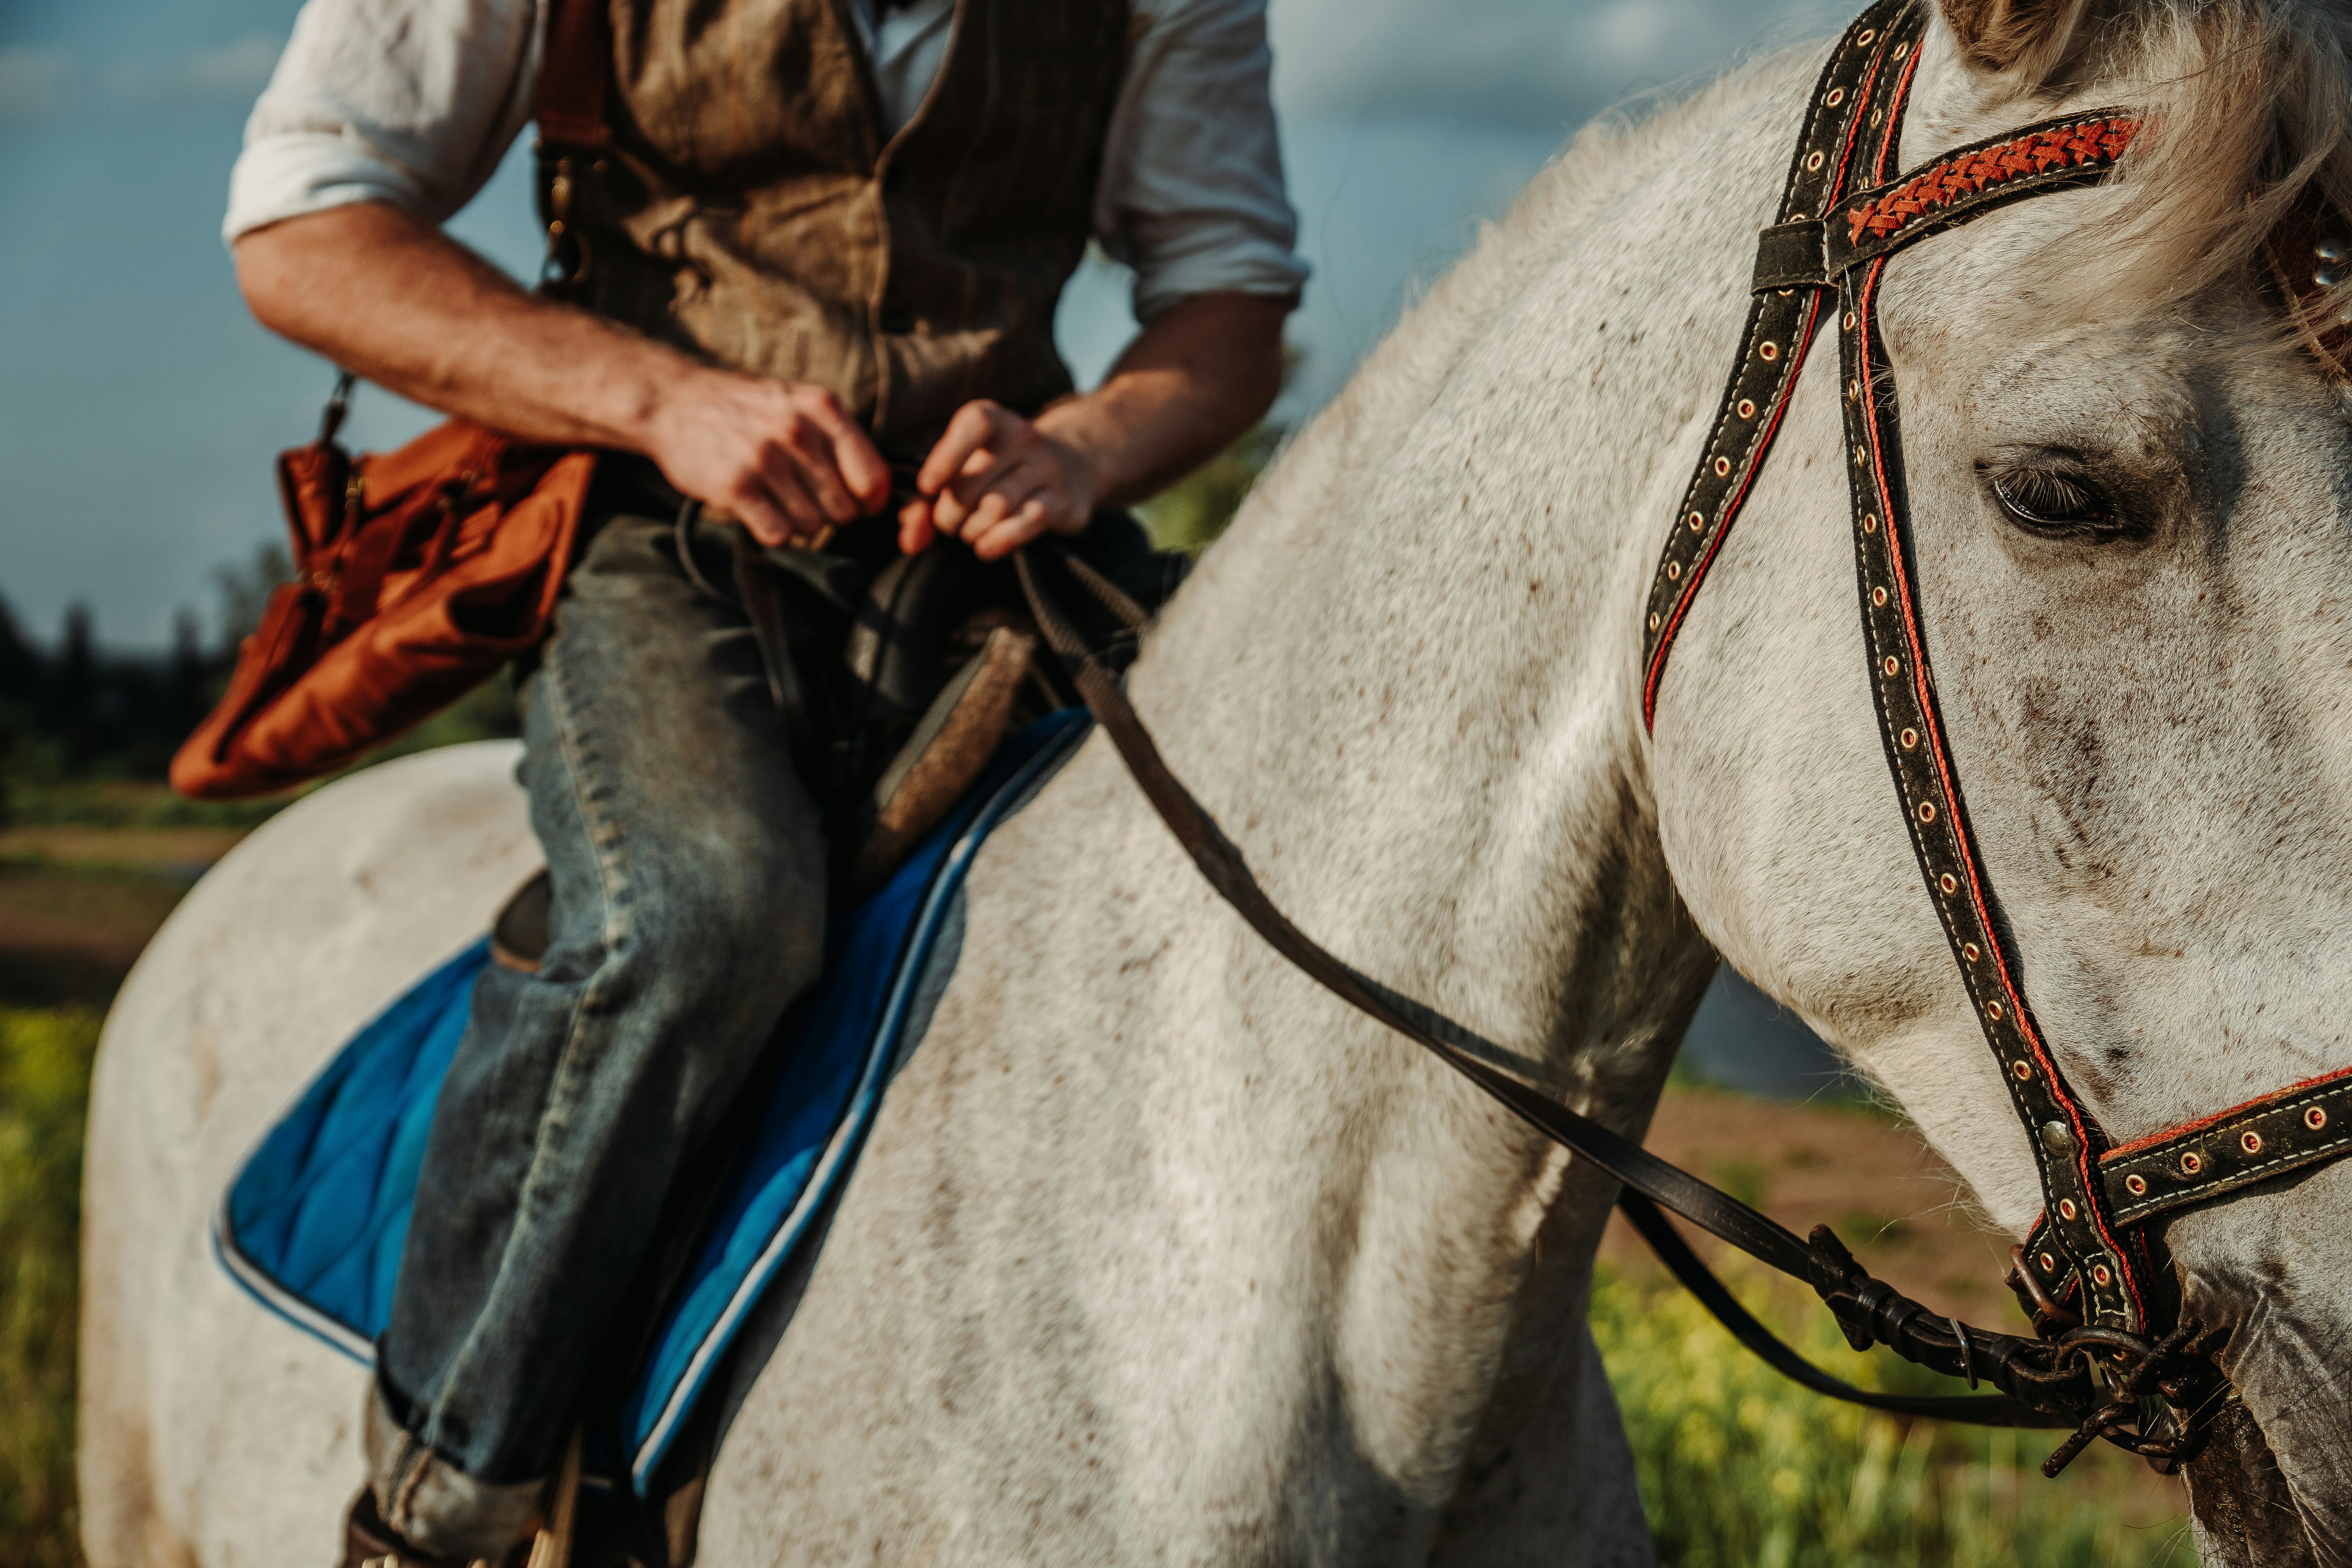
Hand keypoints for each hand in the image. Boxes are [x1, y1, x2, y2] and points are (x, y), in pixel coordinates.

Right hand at [643, 371, 891, 545]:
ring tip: (774, 497)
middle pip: (844, 509)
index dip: (870, 502)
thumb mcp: (798, 403)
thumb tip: (879, 491)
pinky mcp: (736, 486)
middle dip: (829, 513)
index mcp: (822, 409)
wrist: (672, 400)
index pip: (874, 477)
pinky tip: (757, 510)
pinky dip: (771, 531)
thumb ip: (838, 439)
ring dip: (798, 522)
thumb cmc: (744, 409)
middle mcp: (797, 431)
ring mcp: (766, 459)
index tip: (856, 504)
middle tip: (801, 498)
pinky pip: (779, 534)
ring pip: (813, 525)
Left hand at [900, 400, 1100, 558]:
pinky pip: (1027, 522)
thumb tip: (910, 539)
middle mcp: (1023, 437)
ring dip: (971, 530)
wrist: (1071, 467)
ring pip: (996, 507)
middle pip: (971, 484)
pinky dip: (1000, 540)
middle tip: (949, 523)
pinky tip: (986, 547)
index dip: (945, 458)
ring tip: (970, 532)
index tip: (927, 487)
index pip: (973, 426)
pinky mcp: (1064, 501)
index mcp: (993, 420)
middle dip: (948, 515)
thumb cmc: (997, 471)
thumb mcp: (961, 470)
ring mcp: (1048, 468)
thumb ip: (925, 501)